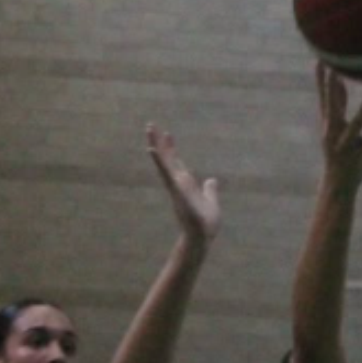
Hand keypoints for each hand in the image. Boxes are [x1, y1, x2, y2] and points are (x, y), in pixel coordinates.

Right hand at [146, 125, 220, 242]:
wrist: (202, 237)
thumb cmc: (206, 224)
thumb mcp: (212, 202)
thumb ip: (210, 191)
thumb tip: (212, 180)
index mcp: (185, 185)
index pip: (177, 163)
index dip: (172, 149)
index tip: (168, 134)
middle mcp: (178, 183)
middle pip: (167, 158)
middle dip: (159, 142)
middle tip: (151, 125)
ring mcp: (175, 186)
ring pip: (164, 161)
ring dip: (156, 145)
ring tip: (149, 129)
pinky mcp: (176, 190)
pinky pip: (166, 173)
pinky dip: (159, 161)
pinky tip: (152, 149)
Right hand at [316, 64, 361, 195]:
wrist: (337, 184)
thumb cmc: (339, 151)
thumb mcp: (336, 127)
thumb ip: (339, 104)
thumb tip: (339, 81)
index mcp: (328, 124)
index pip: (324, 99)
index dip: (322, 81)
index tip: (320, 61)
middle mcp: (333, 133)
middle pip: (332, 108)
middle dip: (332, 90)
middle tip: (333, 70)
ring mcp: (345, 145)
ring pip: (354, 127)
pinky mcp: (358, 155)